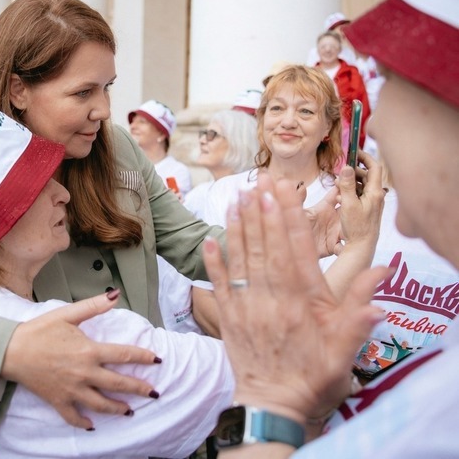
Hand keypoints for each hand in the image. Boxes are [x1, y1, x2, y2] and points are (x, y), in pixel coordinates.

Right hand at [1, 290, 159, 429]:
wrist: (12, 350)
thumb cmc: (39, 330)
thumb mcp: (68, 314)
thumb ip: (94, 306)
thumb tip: (115, 294)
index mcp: (89, 351)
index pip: (124, 355)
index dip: (143, 357)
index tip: (156, 360)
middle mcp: (84, 373)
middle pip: (118, 384)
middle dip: (139, 389)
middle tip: (155, 393)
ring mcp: (72, 390)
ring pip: (101, 404)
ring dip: (118, 409)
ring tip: (129, 411)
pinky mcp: (58, 401)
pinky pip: (74, 417)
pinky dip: (83, 423)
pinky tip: (92, 426)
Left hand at [202, 174, 388, 422]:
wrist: (274, 407)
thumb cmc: (313, 378)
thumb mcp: (344, 353)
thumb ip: (358, 315)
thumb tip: (380, 278)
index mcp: (302, 303)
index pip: (296, 251)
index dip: (289, 218)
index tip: (283, 191)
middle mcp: (272, 299)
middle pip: (267, 248)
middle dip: (263, 212)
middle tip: (259, 182)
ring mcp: (247, 307)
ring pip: (242, 260)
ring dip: (238, 227)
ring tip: (237, 198)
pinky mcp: (229, 318)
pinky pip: (218, 284)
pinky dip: (213, 261)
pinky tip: (209, 239)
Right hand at [335, 151, 384, 254]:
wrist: (362, 246)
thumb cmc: (357, 227)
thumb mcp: (348, 204)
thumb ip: (347, 185)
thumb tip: (346, 167)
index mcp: (375, 192)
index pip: (374, 167)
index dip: (365, 157)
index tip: (354, 151)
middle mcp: (376, 194)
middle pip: (366, 174)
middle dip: (353, 171)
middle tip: (339, 170)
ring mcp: (373, 201)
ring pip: (362, 184)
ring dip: (350, 181)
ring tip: (337, 185)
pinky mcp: (368, 207)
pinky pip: (360, 193)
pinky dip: (351, 190)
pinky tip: (340, 195)